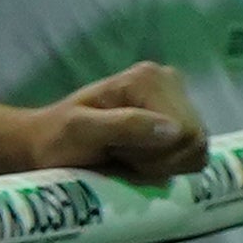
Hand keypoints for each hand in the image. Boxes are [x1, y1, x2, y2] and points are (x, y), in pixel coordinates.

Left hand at [23, 63, 204, 183]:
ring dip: (162, 164)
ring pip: (196, 149)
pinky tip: (140, 158)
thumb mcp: (80, 131)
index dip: (156, 155)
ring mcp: (177, 98)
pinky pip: (193, 152)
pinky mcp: (179, 116)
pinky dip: (167, 163)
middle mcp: (169, 80)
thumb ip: (125, 126)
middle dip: (160, 160)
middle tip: (122, 157)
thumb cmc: (56, 139)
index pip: (184, 131)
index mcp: (148, 78)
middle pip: (195, 139)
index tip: (118, 155)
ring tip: (128, 157)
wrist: (45, 145)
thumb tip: (175, 130)